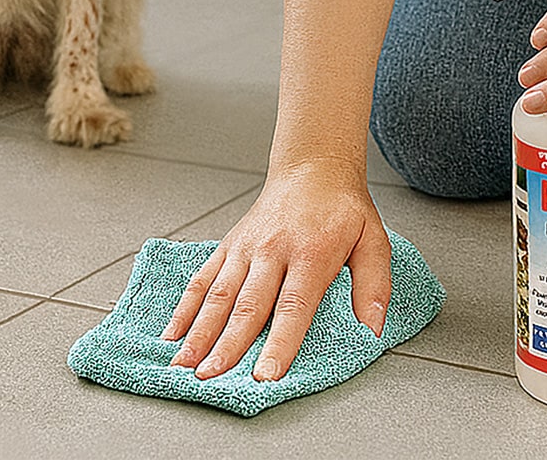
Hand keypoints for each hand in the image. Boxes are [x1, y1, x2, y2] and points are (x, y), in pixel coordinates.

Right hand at [160, 162, 391, 380]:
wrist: (313, 167)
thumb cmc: (342, 208)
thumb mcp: (373, 240)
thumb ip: (374, 285)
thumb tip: (372, 330)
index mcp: (310, 253)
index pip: (293, 305)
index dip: (279, 343)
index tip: (266, 375)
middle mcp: (272, 250)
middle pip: (248, 304)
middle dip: (227, 345)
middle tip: (210, 378)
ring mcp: (246, 247)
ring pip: (219, 293)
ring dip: (199, 331)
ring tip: (183, 364)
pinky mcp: (229, 244)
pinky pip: (203, 277)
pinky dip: (185, 307)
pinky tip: (172, 334)